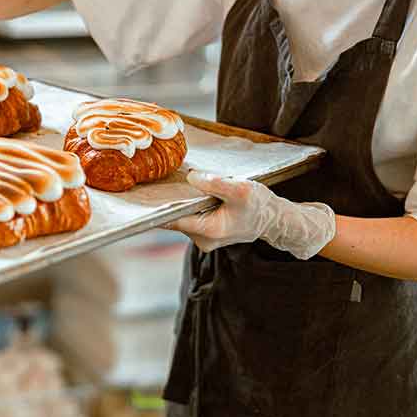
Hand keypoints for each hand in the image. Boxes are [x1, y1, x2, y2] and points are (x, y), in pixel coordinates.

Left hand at [166, 171, 335, 259]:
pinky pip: (189, 219)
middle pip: (175, 219)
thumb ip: (215, 184)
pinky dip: (189, 207)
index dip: (158, 207)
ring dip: (181, 203)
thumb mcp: (240, 189)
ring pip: (182, 219)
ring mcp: (203, 239)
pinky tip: (190, 194)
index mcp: (208, 230)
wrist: (273, 219)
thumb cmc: (259, 205)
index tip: (143, 197)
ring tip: (176, 186)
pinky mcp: (206, 233)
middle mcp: (202, 239)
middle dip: (169, 202)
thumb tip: (191, 177)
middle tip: (158, 183)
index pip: (172, 220)